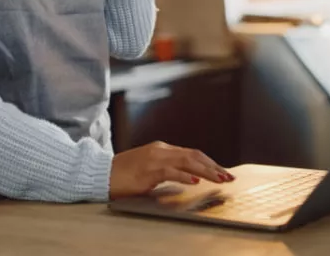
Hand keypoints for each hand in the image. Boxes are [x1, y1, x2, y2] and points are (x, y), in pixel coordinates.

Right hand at [109, 141, 233, 198]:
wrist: (101, 173)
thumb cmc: (123, 174)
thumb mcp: (149, 170)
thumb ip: (167, 170)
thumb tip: (187, 178)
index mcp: (161, 149)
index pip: (191, 153)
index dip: (209, 162)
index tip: (222, 172)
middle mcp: (160, 150)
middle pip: (194, 155)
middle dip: (213, 166)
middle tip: (228, 176)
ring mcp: (154, 158)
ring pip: (187, 161)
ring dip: (206, 171)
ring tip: (219, 179)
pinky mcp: (148, 169)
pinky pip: (171, 171)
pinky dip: (185, 175)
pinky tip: (196, 181)